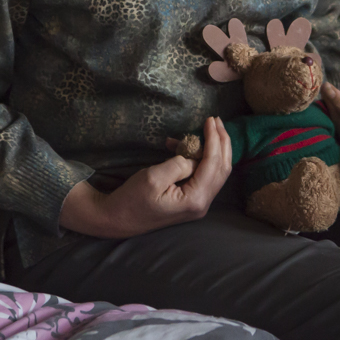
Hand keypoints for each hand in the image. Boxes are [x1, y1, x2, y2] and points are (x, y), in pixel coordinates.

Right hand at [58, 116, 231, 237]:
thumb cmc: (132, 199)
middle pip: (222, 168)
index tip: (210, 119)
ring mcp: (197, 203)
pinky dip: (198, 158)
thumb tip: (194, 157)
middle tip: (216, 120)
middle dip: (221, 142)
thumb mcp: (153, 177)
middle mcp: (202, 203)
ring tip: (204, 128)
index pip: (213, 164)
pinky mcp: (191, 200)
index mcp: (195, 199)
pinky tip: (180, 146)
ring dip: (212, 149)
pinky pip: (202, 175)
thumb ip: (179, 165)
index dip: (214, 139)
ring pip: (215, 171)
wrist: (118, 220)